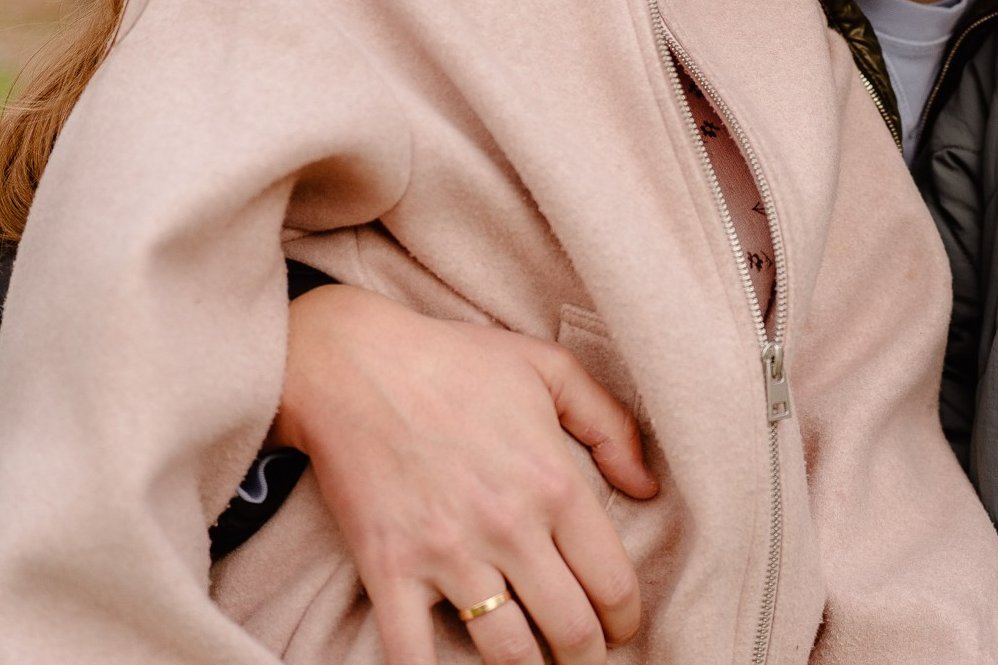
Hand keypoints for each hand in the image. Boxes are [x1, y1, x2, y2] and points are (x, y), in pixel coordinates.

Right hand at [274, 285, 659, 664]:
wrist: (352, 363)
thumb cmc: (455, 361)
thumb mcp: (549, 368)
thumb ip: (610, 424)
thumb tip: (646, 488)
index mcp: (554, 482)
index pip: (612, 581)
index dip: (626, 618)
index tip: (621, 626)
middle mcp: (509, 526)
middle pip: (570, 630)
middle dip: (586, 656)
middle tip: (583, 657)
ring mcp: (447, 554)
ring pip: (507, 652)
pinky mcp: (389, 570)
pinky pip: (413, 654)